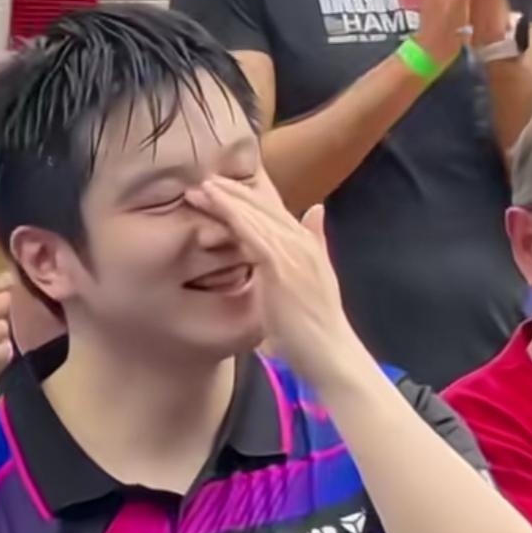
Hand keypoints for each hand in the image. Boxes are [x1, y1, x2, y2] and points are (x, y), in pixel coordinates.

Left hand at [185, 176, 361, 391]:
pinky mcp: (281, 264)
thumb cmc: (316, 328)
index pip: (274, 212)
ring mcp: (294, 251)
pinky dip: (232, 214)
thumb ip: (314, 243)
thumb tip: (315, 210)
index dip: (247, 198)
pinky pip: (252, 232)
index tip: (221, 189)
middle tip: (202, 179)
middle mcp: (302, 241)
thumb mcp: (314, 280)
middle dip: (233, 192)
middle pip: (264, 207)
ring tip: (200, 187)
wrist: (331, 353)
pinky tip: (214, 203)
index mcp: (307, 244)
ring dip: (226, 198)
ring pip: (255, 214)